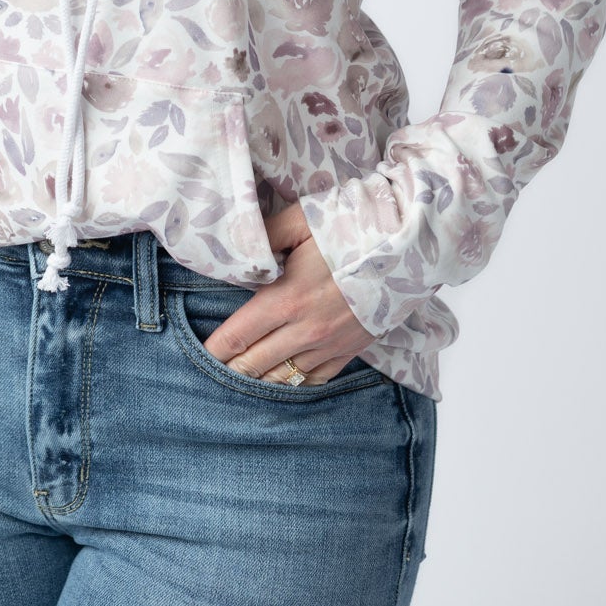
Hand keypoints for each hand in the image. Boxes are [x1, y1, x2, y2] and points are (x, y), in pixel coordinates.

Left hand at [200, 196, 374, 384]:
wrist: (409, 248)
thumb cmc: (353, 227)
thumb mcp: (301, 220)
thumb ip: (264, 235)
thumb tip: (238, 249)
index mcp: (286, 298)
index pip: (236, 335)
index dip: (213, 350)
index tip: (196, 357)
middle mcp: (304, 330)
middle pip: (253, 364)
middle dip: (227, 371)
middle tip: (205, 378)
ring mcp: (328, 345)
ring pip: (281, 377)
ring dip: (256, 382)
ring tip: (235, 386)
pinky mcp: (349, 351)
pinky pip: (313, 380)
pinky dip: (292, 384)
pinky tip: (279, 384)